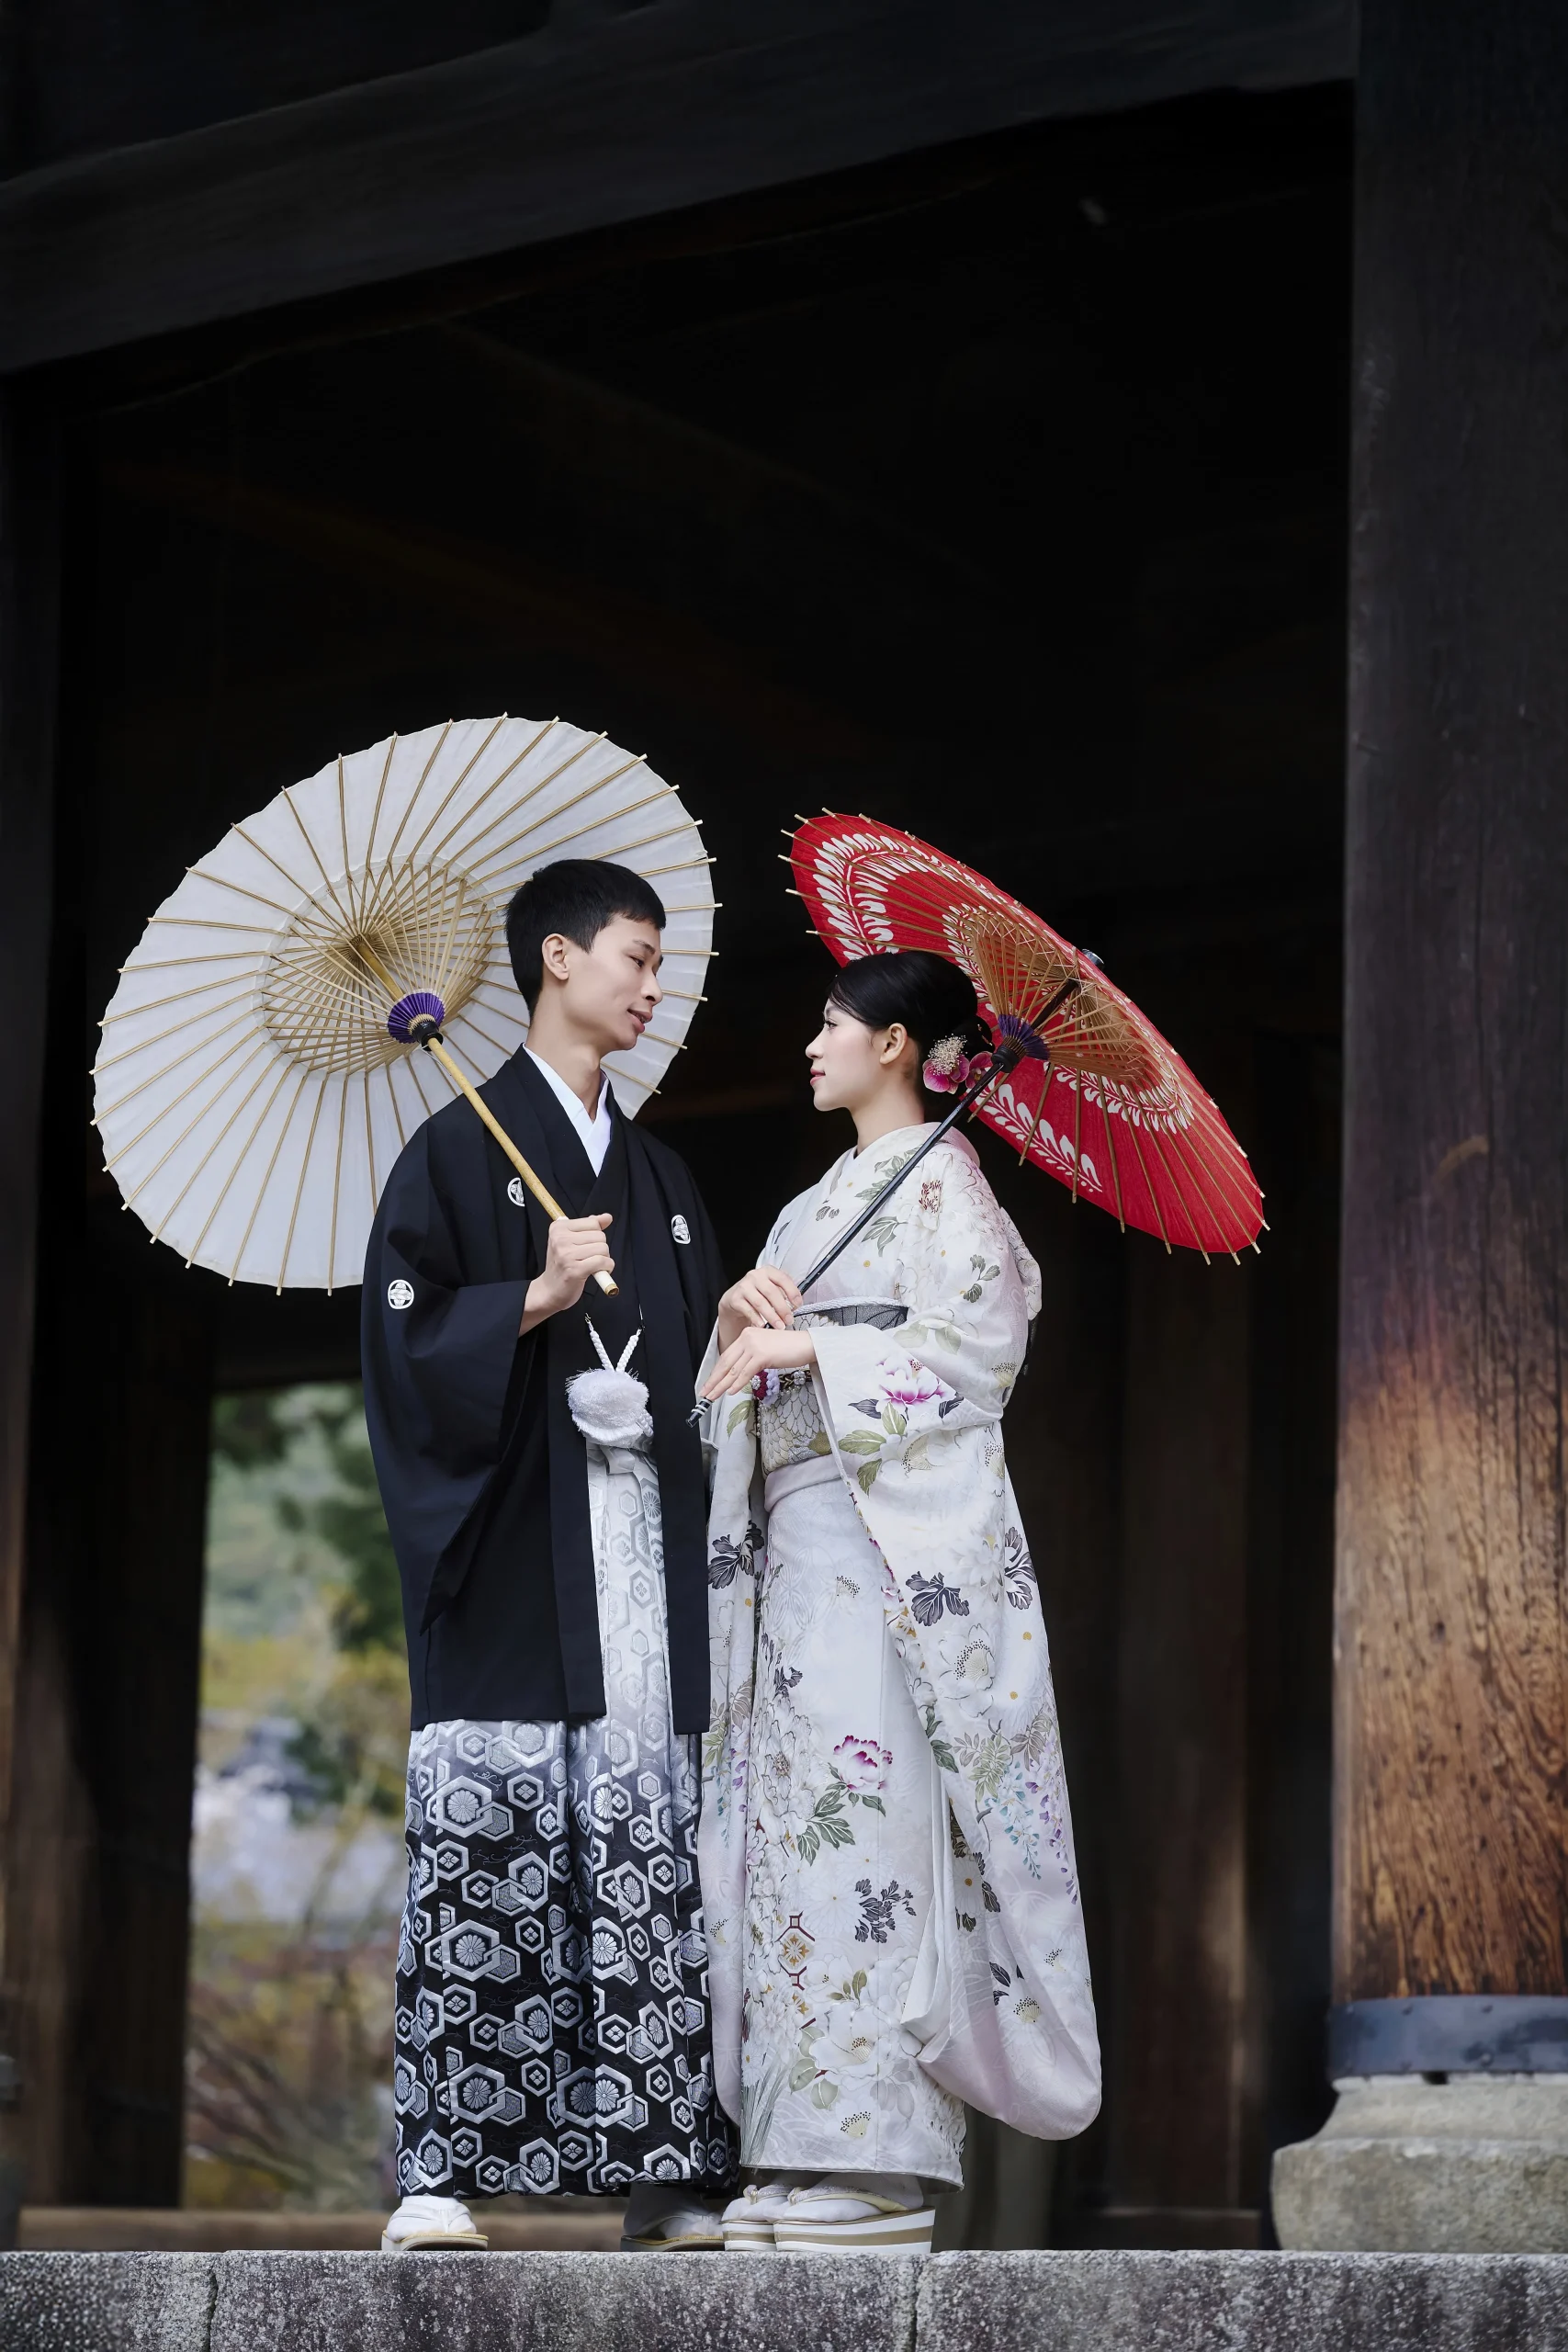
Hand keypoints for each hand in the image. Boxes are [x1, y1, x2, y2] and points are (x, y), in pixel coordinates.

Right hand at [521, 1213, 613, 1331]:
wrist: (550, 1290)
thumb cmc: (562, 1264)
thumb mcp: (572, 1240)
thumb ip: (590, 1226)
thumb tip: (607, 1217)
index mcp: (558, 1228)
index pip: (593, 1223)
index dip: (596, 1235)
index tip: (586, 1245)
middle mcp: (560, 1239)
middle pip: (600, 1236)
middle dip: (601, 1248)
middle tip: (589, 1258)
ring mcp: (566, 1255)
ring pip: (603, 1249)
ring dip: (604, 1259)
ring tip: (592, 1265)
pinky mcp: (575, 1270)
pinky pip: (603, 1262)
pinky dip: (606, 1267)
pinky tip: (598, 1271)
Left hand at [702, 1325, 815, 1399]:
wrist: (807, 1344)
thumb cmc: (789, 1348)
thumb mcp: (764, 1350)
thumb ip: (750, 1358)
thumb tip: (736, 1376)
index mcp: (746, 1334)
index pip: (727, 1356)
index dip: (716, 1372)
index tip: (709, 1383)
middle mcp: (747, 1337)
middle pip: (726, 1363)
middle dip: (714, 1380)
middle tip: (704, 1393)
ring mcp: (754, 1345)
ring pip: (733, 1369)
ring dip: (721, 1385)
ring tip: (713, 1396)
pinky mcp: (762, 1355)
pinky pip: (745, 1372)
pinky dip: (737, 1383)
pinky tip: (730, 1391)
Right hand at [716, 1264, 802, 1350]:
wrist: (735, 1298)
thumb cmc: (759, 1294)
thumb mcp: (772, 1287)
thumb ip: (784, 1292)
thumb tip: (795, 1305)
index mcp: (768, 1271)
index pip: (782, 1279)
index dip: (792, 1292)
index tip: (798, 1304)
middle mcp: (755, 1276)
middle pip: (772, 1292)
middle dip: (783, 1308)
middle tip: (789, 1320)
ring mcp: (743, 1286)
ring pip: (760, 1303)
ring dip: (772, 1316)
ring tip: (780, 1326)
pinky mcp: (735, 1298)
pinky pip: (748, 1310)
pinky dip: (757, 1319)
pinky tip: (763, 1326)